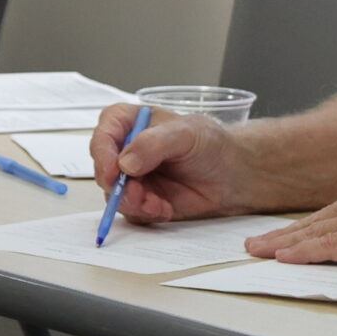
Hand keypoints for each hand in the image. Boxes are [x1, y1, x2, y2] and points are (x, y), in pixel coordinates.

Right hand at [90, 104, 247, 223]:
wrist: (233, 176)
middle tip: (138, 194)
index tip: (114, 173)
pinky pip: (131, 211)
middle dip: (117, 185)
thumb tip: (125, 163)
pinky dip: (145, 213)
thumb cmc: (211, 145)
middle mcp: (125, 149)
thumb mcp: (186, 134)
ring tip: (157, 204)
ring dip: (132, 202)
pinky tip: (165, 209)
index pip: (103, 134)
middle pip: (103, 167)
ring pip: (113, 194)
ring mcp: (132, 177)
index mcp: (130, 122)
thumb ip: (154, 144)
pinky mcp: (142, 200)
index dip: (103, 153)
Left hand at [245, 172, 336, 273]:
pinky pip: (333, 245)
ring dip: (287, 244)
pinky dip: (308, 252)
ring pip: (319, 231)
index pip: (333, 210)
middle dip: (285, 234)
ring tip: (261, 253)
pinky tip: (288, 258)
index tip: (283, 235)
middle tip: (256, 244)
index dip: (305, 225)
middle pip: (319, 219)